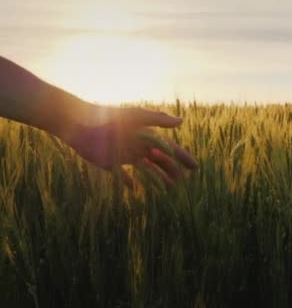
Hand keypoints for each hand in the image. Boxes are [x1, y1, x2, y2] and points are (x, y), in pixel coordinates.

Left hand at [63, 106, 197, 187]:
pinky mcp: (112, 164)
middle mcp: (139, 146)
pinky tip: (138, 190)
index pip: (170, 149)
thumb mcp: (136, 117)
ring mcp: (126, 156)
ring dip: (159, 178)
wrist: (79, 123)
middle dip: (174, 170)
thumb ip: (158, 119)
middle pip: (161, 161)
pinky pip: (125, 177)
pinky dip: (132, 183)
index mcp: (147, 136)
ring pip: (147, 170)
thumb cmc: (109, 117)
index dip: (183, 158)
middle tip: (184, 182)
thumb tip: (181, 121)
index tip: (195, 168)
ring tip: (170, 189)